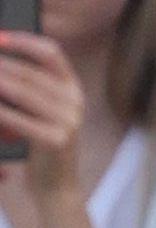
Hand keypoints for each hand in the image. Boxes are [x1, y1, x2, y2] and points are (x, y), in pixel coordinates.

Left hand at [0, 33, 93, 202]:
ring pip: (23, 92)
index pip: (51, 53)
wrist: (57, 186)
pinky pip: (19, 118)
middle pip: (31, 72)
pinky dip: (0, 111)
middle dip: (0, 64)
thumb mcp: (42, 110)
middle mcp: (75, 101)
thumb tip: (2, 65)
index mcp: (73, 88)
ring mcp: (69, 121)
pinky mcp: (57, 140)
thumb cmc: (42, 144)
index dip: (24, 42)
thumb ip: (31, 86)